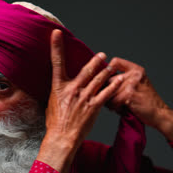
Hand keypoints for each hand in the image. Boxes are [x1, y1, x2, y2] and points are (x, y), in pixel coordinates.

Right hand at [36, 30, 122, 172]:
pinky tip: (120, 81)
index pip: (56, 63)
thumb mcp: (51, 103)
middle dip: (95, 61)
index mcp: (58, 87)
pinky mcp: (94, 107)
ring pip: (99, 79)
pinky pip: (107, 93)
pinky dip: (114, 86)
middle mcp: (72, 89)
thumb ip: (58, 92)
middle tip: (102, 55)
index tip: (56, 33)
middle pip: (86, 70)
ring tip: (112, 66)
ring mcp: (84, 97)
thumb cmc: (55, 123)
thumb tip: (60, 86)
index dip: (56, 47)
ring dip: (107, 71)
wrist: (62, 138)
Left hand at [106, 58, 172, 140]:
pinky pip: (113, 101)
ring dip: (110, 102)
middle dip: (107, 92)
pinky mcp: (129, 94)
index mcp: (136, 69)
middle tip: (112, 100)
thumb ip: (123, 80)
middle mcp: (134, 74)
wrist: (160, 114)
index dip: (106, 70)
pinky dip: (114, 108)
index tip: (105, 80)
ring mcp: (132, 83)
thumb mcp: (137, 84)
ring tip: (118, 106)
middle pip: (108, 80)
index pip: (115, 62)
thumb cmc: (146, 102)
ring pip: (109, 92)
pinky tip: (121, 110)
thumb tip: (100, 81)